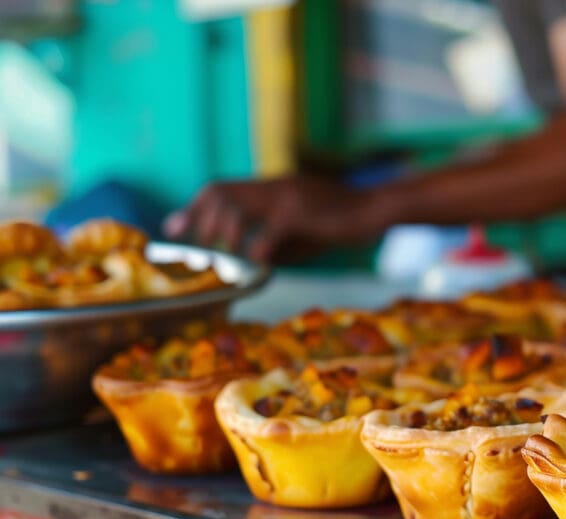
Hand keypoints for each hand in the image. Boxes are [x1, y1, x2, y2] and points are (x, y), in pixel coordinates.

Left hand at [162, 175, 391, 262]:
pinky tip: (259, 263)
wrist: (374, 209)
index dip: (192, 208)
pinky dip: (257, 251)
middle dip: (197, 221)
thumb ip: (274, 244)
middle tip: (194, 249)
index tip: (171, 228)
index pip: (220, 188)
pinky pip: (267, 233)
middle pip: (219, 194)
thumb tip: (249, 264)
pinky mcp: (300, 213)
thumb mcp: (301, 234)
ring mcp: (284, 197)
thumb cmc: (340, 223)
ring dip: (222, 235)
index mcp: (269, 189)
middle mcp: (271, 187)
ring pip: (235, 209)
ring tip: (222, 256)